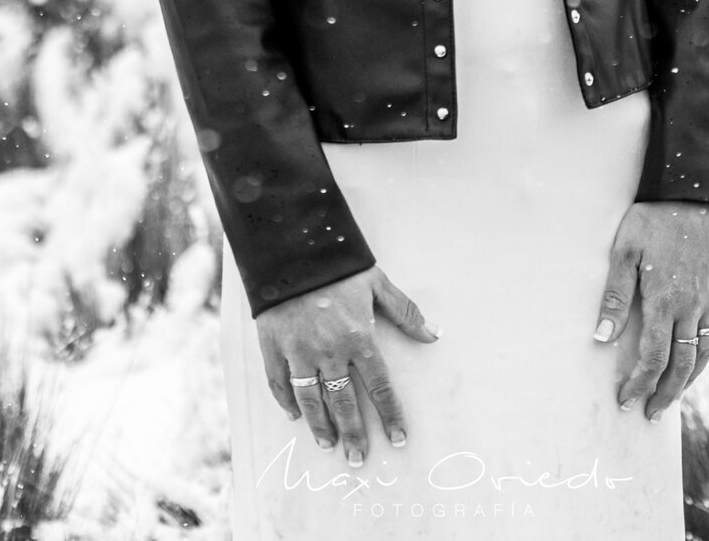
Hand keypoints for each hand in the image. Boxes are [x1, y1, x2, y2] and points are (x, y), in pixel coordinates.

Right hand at [256, 263, 437, 463]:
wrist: (290, 250)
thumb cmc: (338, 267)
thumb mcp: (377, 283)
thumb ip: (405, 312)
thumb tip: (434, 334)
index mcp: (358, 338)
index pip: (379, 386)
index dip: (390, 415)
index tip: (398, 438)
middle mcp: (329, 351)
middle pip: (344, 403)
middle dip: (354, 434)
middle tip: (359, 458)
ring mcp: (299, 352)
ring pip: (311, 400)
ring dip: (320, 425)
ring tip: (328, 444)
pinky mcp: (274, 347)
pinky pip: (280, 383)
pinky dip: (287, 401)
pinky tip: (294, 416)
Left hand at [594, 200, 708, 420]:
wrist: (691, 192)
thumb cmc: (651, 220)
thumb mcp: (623, 251)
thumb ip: (614, 296)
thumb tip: (602, 337)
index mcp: (665, 301)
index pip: (654, 358)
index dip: (640, 385)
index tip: (626, 401)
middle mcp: (692, 306)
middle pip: (682, 365)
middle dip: (666, 394)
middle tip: (652, 415)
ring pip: (704, 352)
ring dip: (689, 380)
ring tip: (674, 397)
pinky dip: (705, 352)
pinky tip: (695, 359)